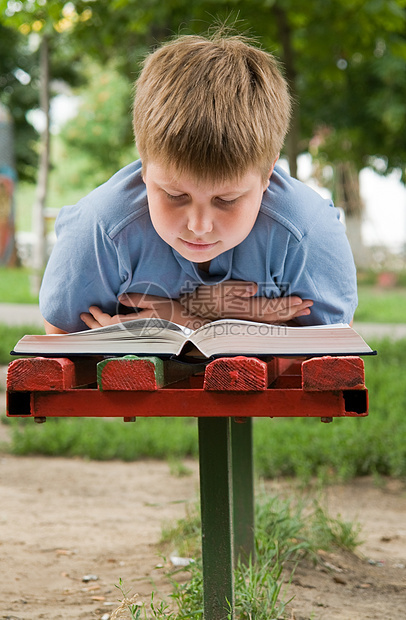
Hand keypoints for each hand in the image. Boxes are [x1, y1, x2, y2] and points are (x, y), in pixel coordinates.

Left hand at [80, 293, 205, 329]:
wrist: (187, 326)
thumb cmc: (172, 313)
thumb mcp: (155, 301)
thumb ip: (137, 299)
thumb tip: (119, 297)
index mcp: (135, 326)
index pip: (110, 323)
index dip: (98, 316)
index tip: (91, 308)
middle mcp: (133, 334)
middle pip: (107, 332)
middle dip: (93, 323)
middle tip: (83, 315)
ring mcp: (135, 338)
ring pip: (111, 336)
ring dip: (98, 329)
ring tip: (89, 322)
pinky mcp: (139, 338)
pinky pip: (117, 337)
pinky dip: (107, 332)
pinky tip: (103, 329)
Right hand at [179, 280, 312, 323]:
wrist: (187, 313)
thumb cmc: (201, 299)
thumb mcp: (216, 289)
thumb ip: (235, 288)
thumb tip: (255, 287)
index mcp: (243, 311)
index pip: (271, 308)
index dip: (287, 304)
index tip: (302, 300)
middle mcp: (247, 320)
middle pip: (275, 317)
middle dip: (293, 311)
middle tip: (310, 305)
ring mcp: (245, 324)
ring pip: (272, 322)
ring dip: (288, 316)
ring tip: (302, 312)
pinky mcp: (242, 324)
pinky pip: (265, 324)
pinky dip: (277, 321)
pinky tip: (283, 319)